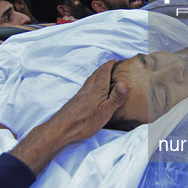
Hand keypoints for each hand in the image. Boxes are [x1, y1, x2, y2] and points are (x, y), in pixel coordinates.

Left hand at [10, 60, 127, 173]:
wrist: (63, 128)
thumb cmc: (85, 121)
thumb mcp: (106, 111)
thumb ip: (116, 97)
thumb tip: (124, 83)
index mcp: (97, 89)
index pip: (104, 73)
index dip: (109, 65)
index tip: (114, 60)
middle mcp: (89, 88)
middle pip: (96, 74)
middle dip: (103, 67)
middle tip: (109, 64)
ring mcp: (81, 94)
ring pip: (90, 80)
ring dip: (96, 74)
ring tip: (101, 73)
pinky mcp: (76, 100)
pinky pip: (86, 86)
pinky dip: (91, 82)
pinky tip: (90, 88)